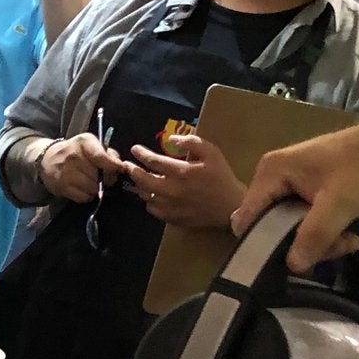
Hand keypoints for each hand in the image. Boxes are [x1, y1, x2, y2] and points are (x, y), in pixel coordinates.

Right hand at [37, 133, 123, 204]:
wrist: (47, 158)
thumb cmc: (74, 151)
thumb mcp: (90, 144)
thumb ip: (106, 152)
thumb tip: (119, 165)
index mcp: (84, 143)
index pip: (101, 157)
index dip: (113, 166)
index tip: (119, 169)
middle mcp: (73, 157)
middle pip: (100, 176)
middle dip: (107, 179)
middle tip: (105, 178)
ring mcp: (66, 173)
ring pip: (93, 188)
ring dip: (97, 188)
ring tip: (94, 183)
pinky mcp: (62, 187)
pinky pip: (83, 197)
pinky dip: (87, 195)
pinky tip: (84, 189)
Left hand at [126, 133, 244, 228]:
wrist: (231, 206)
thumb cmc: (221, 177)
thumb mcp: (212, 153)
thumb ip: (192, 142)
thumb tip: (171, 140)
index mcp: (182, 172)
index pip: (153, 161)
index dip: (141, 154)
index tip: (134, 149)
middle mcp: (172, 190)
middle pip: (143, 180)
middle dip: (133, 171)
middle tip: (127, 165)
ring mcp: (170, 206)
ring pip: (146, 196)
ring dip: (139, 186)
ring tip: (138, 179)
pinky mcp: (172, 218)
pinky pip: (153, 210)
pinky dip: (149, 201)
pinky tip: (151, 195)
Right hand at [233, 123, 358, 270]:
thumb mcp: (342, 201)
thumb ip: (315, 234)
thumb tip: (292, 266)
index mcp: (271, 172)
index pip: (248, 219)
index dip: (264, 244)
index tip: (293, 260)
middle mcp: (272, 179)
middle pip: (268, 228)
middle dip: (299, 246)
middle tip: (333, 248)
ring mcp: (289, 187)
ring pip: (288, 231)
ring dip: (318, 244)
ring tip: (348, 241)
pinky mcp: (305, 195)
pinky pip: (303, 226)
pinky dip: (324, 236)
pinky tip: (347, 235)